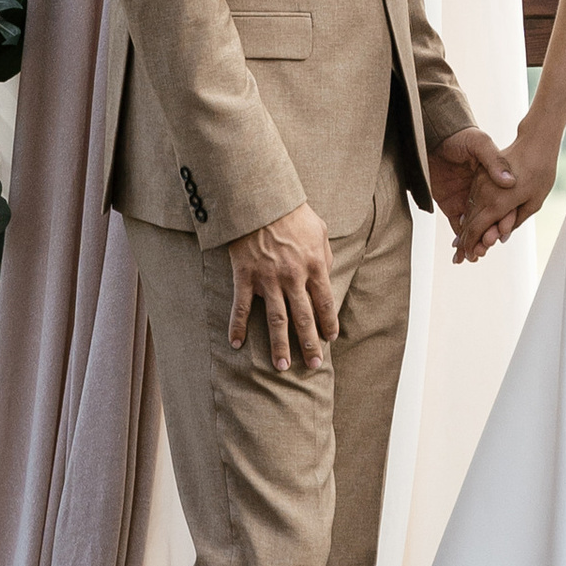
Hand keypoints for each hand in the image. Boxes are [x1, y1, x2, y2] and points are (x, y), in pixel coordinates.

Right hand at [228, 200, 335, 372]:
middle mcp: (293, 276)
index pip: (324, 302)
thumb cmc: (292, 212)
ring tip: (282, 366)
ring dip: (279, 345)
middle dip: (310, 344)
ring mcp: (268, 278)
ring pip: (276, 319)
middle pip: (304, 317)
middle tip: (313, 365)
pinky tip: (236, 343)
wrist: (260, 200)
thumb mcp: (319, 230)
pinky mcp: (245, 276)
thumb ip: (324, 254)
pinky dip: (238, 326)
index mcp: (314, 265)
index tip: (330, 339)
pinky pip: (242, 306)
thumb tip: (327, 272)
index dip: (328, 322)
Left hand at [428, 125, 517, 260]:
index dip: (504, 220)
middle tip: (484, 248)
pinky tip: (461, 252)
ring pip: (476, 228)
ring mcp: (468, 201)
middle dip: (489, 237)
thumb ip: (494, 161)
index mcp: (494, 181)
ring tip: (474, 255)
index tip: (502, 232)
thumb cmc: (460, 136)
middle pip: (490, 221)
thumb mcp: (480, 144)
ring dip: (476, 243)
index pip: (504, 205)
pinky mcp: (452, 206)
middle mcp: (484, 194)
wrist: (433, 136)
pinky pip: (459, 227)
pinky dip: (461, 241)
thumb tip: (509, 182)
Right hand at [451, 118, 559, 264]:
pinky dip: (469, 213)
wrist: (535, 142)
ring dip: (465, 229)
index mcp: (496, 203)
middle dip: (465, 242)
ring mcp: (481, 183)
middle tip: (461, 259)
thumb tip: (502, 237)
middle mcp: (484, 193)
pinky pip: (472, 199)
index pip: (476, 230)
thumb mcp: (534, 202)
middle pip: (470, 223)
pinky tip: (466, 223)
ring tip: (460, 246)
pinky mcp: (482, 176)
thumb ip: (515, 221)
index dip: (471, 246)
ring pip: (469, 211)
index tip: (469, 257)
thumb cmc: (540, 170)